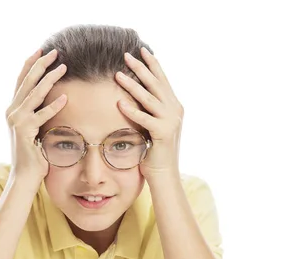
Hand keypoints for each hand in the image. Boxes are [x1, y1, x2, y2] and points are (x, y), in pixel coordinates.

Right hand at [5, 48, 67, 181]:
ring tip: (63, 67)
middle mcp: (12, 111)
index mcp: (13, 109)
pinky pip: (41, 115)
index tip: (42, 50)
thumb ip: (36, 113)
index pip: (21, 80)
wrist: (24, 176)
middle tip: (55, 51)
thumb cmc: (33, 154)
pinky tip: (65, 97)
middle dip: (41, 64)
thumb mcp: (33, 128)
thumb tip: (49, 99)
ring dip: (49, 79)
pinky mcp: (24, 132)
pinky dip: (53, 106)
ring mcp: (16, 121)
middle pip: (27, 81)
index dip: (31, 64)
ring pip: (34, 94)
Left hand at [114, 47, 183, 179]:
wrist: (165, 174)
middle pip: (156, 84)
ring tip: (117, 74)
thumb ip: (150, 110)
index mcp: (174, 106)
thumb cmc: (155, 151)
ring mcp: (170, 121)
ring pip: (149, 98)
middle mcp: (175, 110)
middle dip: (141, 68)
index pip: (162, 80)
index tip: (141, 50)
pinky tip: (119, 102)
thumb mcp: (154, 125)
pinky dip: (132, 110)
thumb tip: (137, 95)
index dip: (152, 64)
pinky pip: (145, 119)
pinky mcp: (163, 133)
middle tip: (126, 55)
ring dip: (132, 85)